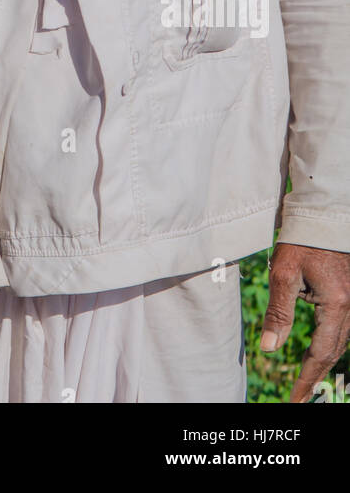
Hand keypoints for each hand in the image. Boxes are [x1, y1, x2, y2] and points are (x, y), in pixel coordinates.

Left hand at [261, 243, 349, 401]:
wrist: (324, 212)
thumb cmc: (301, 239)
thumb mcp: (283, 272)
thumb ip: (278, 312)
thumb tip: (269, 348)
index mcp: (336, 303)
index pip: (321, 353)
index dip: (306, 379)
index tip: (294, 399)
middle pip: (335, 350)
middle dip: (316, 374)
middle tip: (299, 395)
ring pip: (341, 339)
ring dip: (324, 359)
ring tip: (306, 378)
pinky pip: (343, 325)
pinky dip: (331, 341)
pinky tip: (319, 348)